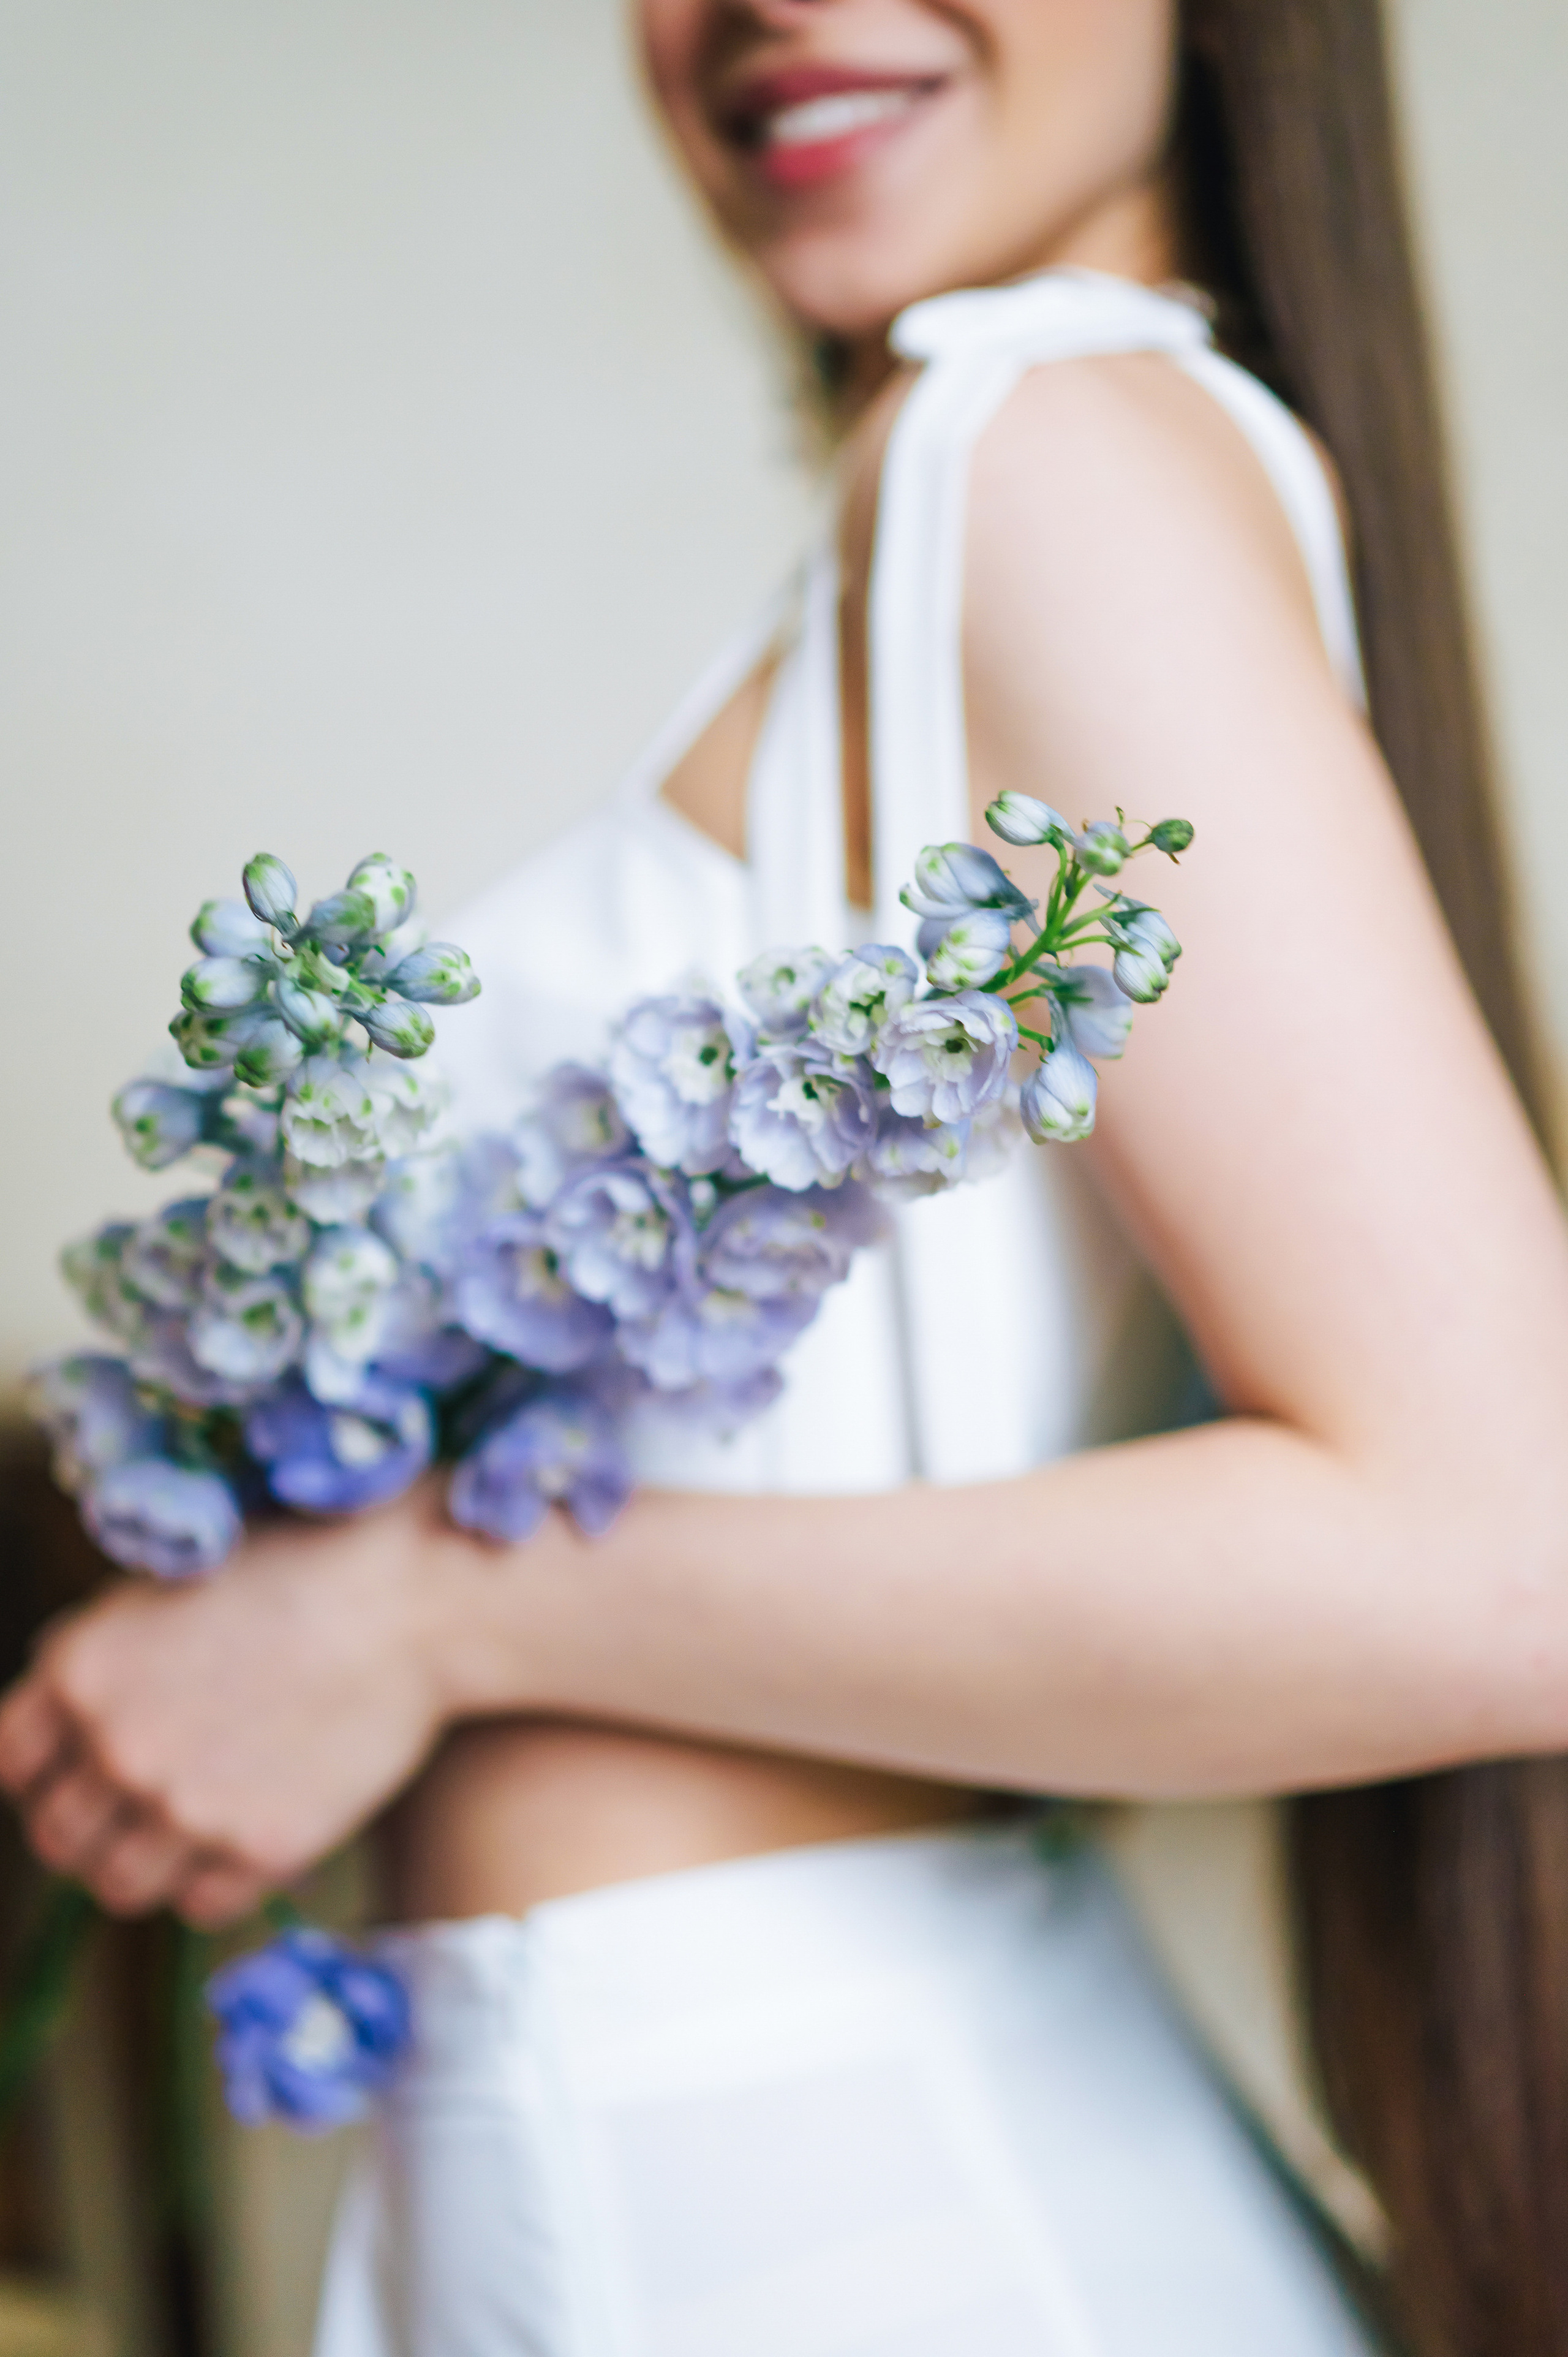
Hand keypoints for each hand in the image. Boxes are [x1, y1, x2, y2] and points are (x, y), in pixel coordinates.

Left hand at [0, 1485, 455, 1925]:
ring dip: (147, 1863)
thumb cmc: (299, 1570)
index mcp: (81, 1672)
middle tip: (142, 1803)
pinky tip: (253, 1825)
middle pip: (57, 1839)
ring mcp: (185, 1807)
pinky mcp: (258, 1849)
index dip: (44, 1771)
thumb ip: (107, 1663)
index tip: (76, 1770)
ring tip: (197, 1822)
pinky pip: (199, 1904)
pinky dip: (216, 1879)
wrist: (410, 1598)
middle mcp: (116, 1749)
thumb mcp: (169, 1591)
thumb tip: (75, 1729)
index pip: (12, 1763)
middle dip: (91, 1827)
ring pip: (118, 1886)